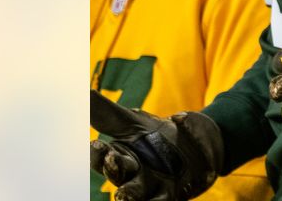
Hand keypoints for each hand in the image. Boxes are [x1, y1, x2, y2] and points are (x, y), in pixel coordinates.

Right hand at [90, 90, 222, 200]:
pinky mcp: (174, 194)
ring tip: (124, 195)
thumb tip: (80, 91)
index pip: (101, 156)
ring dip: (129, 195)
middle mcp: (131, 176)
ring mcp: (152, 187)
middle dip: (113, 168)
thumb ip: (106, 113)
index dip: (97, 153)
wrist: (201, 145)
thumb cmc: (161, 136)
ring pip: (135, 194)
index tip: (96, 143)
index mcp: (120, 156)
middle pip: (116, 175)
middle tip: (111, 159)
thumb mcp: (136, 122)